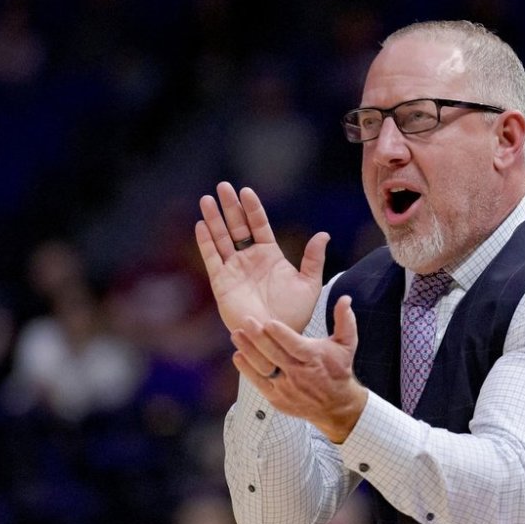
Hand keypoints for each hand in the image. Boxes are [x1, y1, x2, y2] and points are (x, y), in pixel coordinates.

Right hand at [196, 181, 328, 332]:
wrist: (277, 337)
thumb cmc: (295, 314)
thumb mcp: (309, 284)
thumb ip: (314, 259)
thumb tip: (323, 234)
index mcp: (270, 255)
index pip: (259, 225)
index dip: (252, 208)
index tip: (246, 191)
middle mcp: (250, 259)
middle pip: (237, 227)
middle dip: (230, 207)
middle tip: (223, 186)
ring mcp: (234, 270)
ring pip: (222, 239)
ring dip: (214, 219)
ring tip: (207, 199)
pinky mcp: (222, 283)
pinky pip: (212, 259)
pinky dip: (206, 243)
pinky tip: (201, 226)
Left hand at [230, 296, 367, 442]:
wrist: (335, 405)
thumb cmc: (339, 369)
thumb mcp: (346, 344)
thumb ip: (344, 320)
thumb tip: (345, 299)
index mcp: (314, 358)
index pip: (294, 345)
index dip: (281, 334)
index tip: (268, 322)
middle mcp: (299, 373)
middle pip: (274, 354)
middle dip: (258, 337)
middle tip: (246, 321)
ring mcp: (286, 387)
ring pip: (263, 367)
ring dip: (248, 350)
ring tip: (236, 334)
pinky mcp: (276, 398)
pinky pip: (258, 382)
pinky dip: (247, 370)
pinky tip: (239, 355)